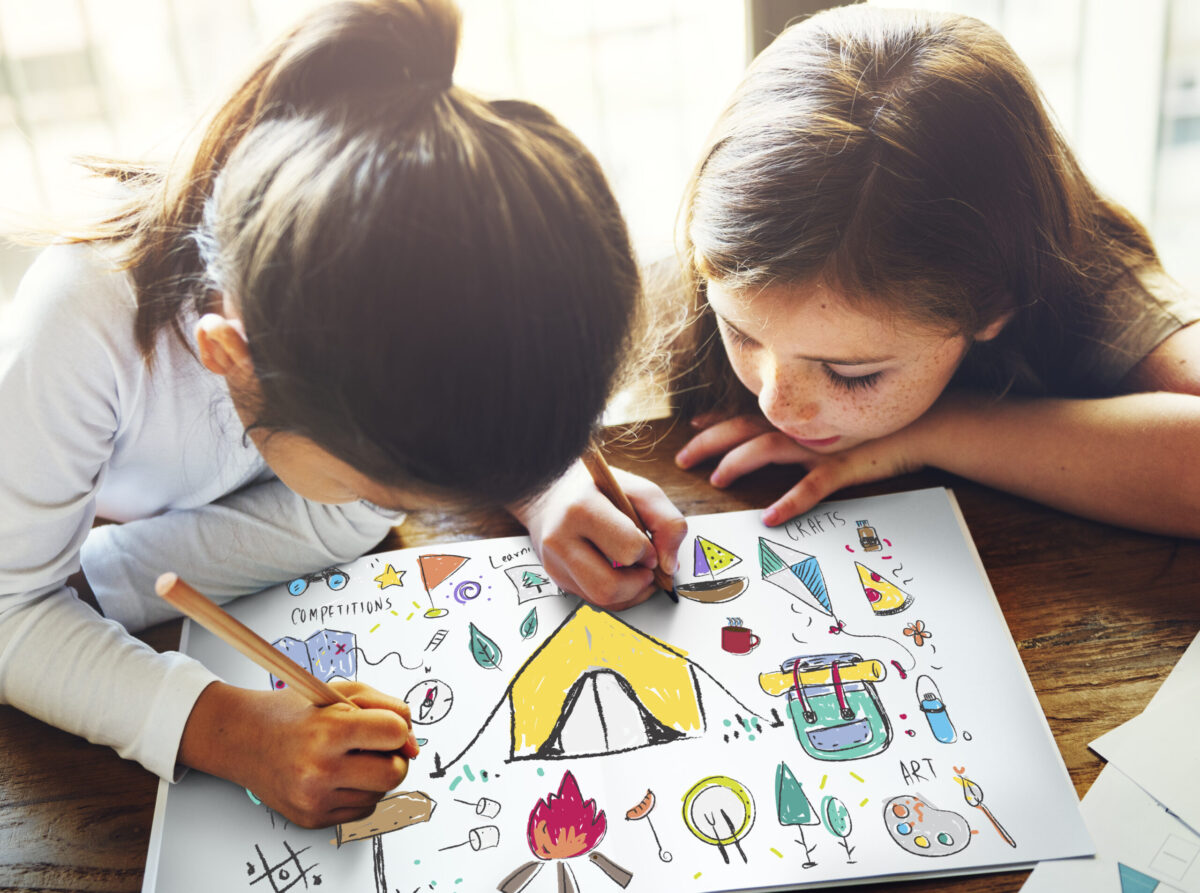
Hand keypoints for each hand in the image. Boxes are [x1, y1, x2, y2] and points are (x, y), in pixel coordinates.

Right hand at [180, 679, 415, 828]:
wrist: (243, 738)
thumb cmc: (296, 712)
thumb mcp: (339, 691)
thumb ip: (387, 708)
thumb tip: (414, 746)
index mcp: (327, 730)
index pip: (394, 733)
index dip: (397, 728)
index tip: (385, 725)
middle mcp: (319, 769)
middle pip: (394, 773)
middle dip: (395, 758)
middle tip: (376, 746)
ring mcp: (314, 799)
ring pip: (380, 794)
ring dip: (374, 775)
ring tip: (348, 757)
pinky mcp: (311, 819)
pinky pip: (362, 811)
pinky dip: (359, 793)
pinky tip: (338, 776)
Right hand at [512, 459, 687, 610]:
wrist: (552, 492)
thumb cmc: (598, 489)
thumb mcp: (638, 489)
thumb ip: (666, 521)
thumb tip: (669, 565)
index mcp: (581, 509)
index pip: (626, 549)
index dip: (648, 552)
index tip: (649, 544)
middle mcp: (560, 540)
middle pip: (609, 587)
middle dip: (639, 582)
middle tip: (646, 566)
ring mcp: (555, 563)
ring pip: (602, 600)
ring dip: (631, 592)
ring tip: (636, 571)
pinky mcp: (558, 579)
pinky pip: (596, 602)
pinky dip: (619, 594)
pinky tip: (622, 574)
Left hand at [676, 412, 922, 524]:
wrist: (921, 428)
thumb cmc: (872, 430)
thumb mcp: (829, 427)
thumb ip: (798, 431)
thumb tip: (766, 436)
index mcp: (795, 419)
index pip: (744, 415)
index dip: (715, 422)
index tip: (691, 429)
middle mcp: (801, 428)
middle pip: (743, 429)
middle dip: (709, 443)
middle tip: (683, 459)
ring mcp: (819, 446)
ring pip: (767, 448)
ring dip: (738, 462)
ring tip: (717, 479)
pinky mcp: (842, 467)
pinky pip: (811, 486)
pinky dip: (789, 501)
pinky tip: (770, 516)